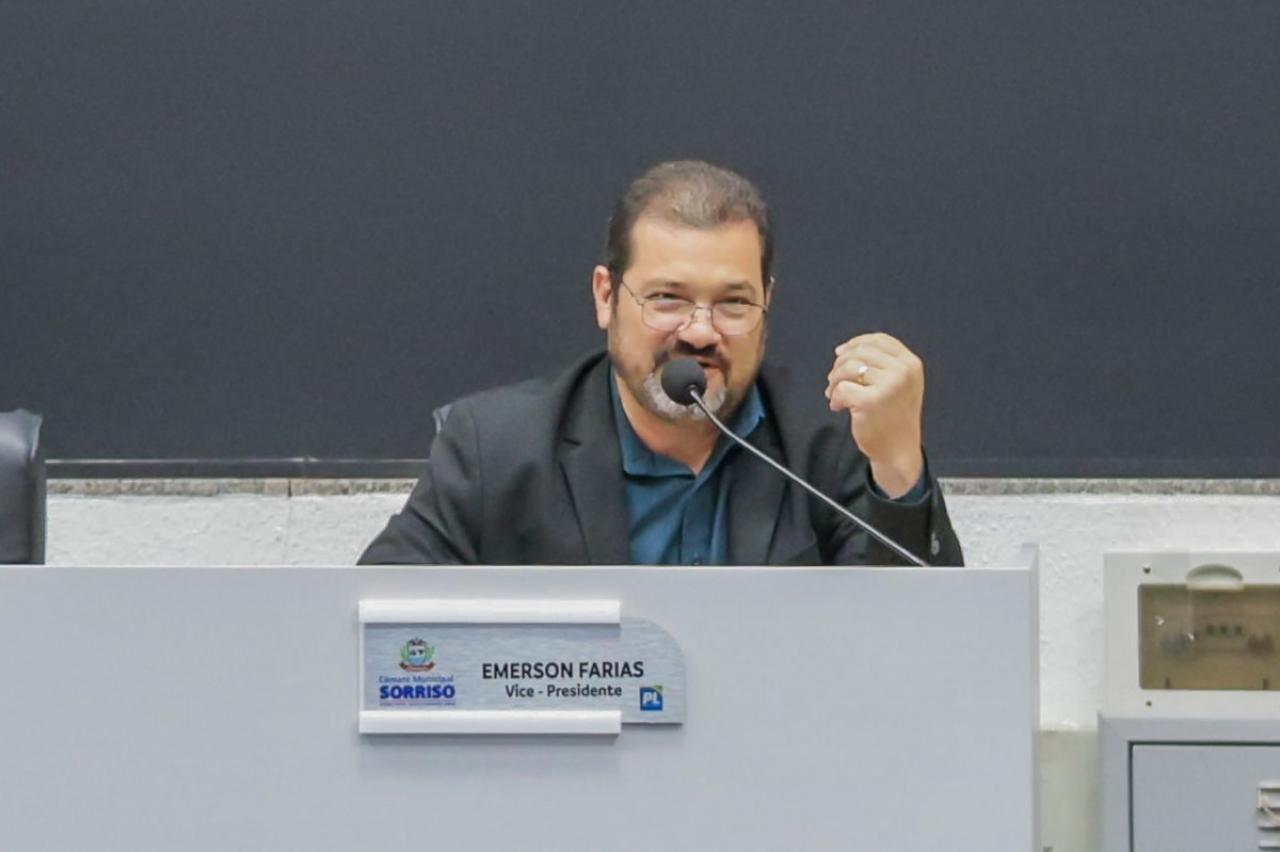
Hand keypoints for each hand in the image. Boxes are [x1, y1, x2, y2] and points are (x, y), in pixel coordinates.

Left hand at [824, 332, 924, 497]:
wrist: (899, 450)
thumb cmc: (894, 416)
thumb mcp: (898, 383)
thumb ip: (878, 364)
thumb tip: (841, 350)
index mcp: (911, 364)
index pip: (879, 340)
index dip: (856, 343)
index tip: (840, 353)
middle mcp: (903, 371)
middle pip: (860, 352)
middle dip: (841, 364)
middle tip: (834, 380)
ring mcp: (889, 386)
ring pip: (848, 368)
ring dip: (835, 380)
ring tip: (834, 394)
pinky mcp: (871, 401)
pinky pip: (841, 388)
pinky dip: (834, 397)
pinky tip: (838, 407)